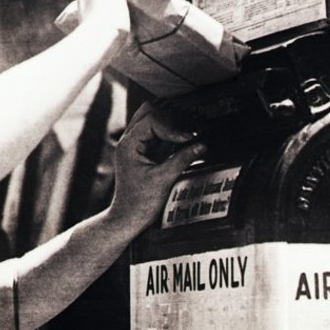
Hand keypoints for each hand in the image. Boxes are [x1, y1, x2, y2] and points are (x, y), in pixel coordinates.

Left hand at [109, 101, 206, 230]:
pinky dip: (168, 134)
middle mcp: (128, 141)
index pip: (152, 120)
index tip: (187, 138)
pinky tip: (179, 144)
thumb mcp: (164, 179)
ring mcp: (134, 145)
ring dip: (169, 125)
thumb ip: (183, 159)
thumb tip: (201, 145)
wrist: (128, 218)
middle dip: (170, 119)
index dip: (172, 127)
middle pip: (149, 111)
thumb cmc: (140, 203)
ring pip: (151, 119)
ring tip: (184, 137)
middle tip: (185, 134)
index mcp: (128, 145)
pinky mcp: (141, 151)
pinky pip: (155, 133)